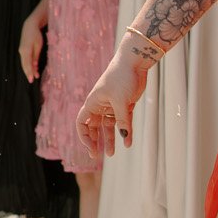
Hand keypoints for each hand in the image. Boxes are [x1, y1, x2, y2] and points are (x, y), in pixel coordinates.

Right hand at [18, 11, 44, 83]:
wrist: (30, 26)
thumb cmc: (36, 35)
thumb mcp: (38, 45)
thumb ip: (35, 56)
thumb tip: (34, 65)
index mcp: (25, 51)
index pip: (27, 64)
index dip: (29, 72)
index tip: (32, 79)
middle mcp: (22, 52)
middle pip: (24, 65)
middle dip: (28, 73)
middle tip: (32, 81)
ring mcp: (21, 51)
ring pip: (24, 63)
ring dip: (29, 69)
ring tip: (35, 76)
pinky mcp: (23, 50)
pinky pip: (25, 59)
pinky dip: (29, 64)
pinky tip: (34, 68)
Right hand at [77, 42, 151, 160]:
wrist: (134, 62)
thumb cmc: (122, 77)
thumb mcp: (121, 101)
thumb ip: (122, 120)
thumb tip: (124, 138)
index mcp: (93, 102)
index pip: (82, 123)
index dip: (84, 136)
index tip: (91, 148)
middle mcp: (100, 105)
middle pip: (93, 127)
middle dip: (95, 141)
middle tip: (97, 156)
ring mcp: (113, 106)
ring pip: (108, 126)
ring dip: (110, 139)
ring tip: (111, 153)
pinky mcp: (125, 105)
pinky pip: (123, 122)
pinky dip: (125, 132)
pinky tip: (128, 143)